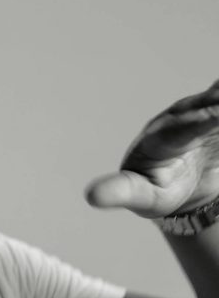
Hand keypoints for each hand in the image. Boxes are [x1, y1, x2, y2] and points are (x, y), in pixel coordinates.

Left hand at [86, 82, 218, 217]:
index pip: (180, 129)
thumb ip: (118, 192)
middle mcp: (183, 121)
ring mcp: (206, 119)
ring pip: (218, 104)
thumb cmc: (152, 191)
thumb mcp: (138, 195)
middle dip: (218, 100)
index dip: (196, 122)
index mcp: (160, 138)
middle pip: (205, 108)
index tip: (213, 116)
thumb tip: (90, 197)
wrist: (178, 187)